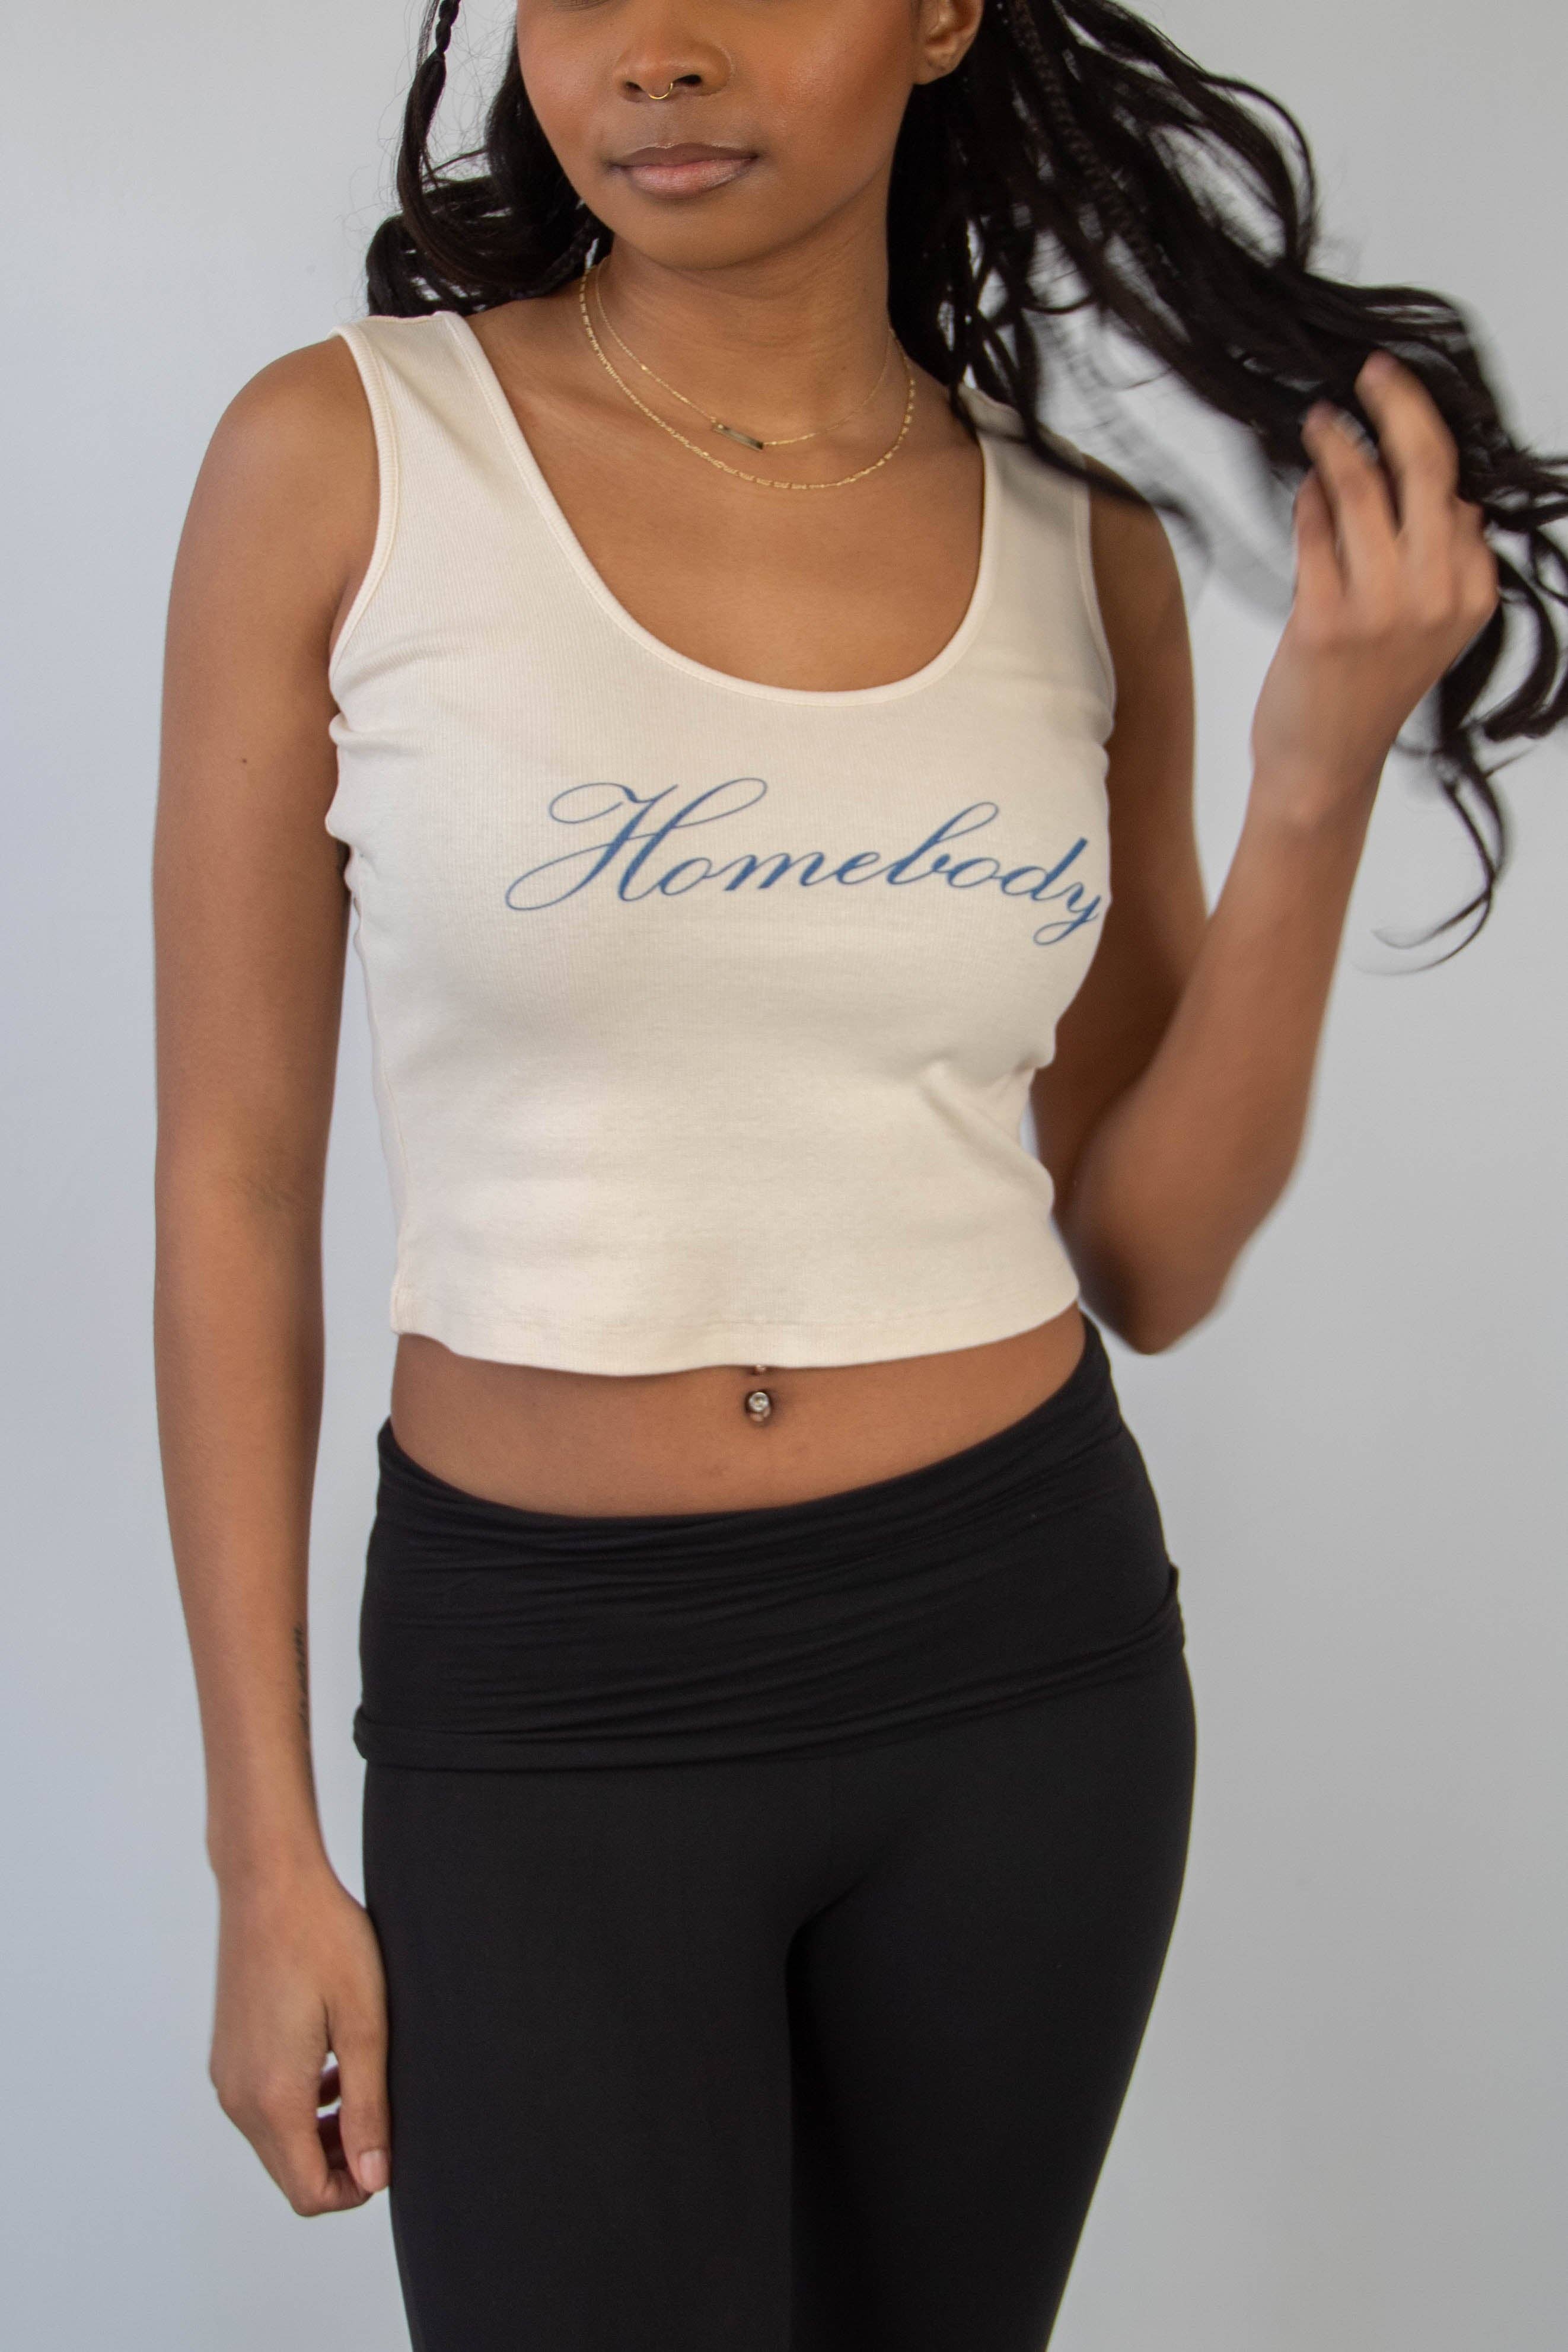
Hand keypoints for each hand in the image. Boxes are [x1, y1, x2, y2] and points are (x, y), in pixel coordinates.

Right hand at [208, 1863, 390, 2214]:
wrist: (268, 1881)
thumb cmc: (323, 1939)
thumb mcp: (364, 2024)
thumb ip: (367, 2107)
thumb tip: (374, 2177)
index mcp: (273, 2097)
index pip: (308, 2191)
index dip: (355, 2189)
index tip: (389, 2150)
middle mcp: (239, 2097)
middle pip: (290, 2172)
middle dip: (340, 2162)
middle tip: (382, 2117)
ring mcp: (227, 2075)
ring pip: (275, 2141)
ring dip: (320, 2133)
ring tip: (361, 2087)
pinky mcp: (227, 2053)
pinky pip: (262, 2107)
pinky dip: (298, 2105)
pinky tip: (331, 2065)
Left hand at [1250, 352, 1499, 811]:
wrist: (1323, 768)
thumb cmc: (1364, 695)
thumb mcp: (1429, 629)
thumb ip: (1443, 563)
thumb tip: (1448, 497)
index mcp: (1470, 593)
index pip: (1456, 491)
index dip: (1423, 438)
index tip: (1395, 402)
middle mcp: (1436, 595)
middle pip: (1425, 469)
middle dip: (1396, 405)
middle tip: (1373, 372)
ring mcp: (1383, 607)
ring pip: (1364, 489)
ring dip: (1338, 444)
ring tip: (1321, 423)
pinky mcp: (1327, 618)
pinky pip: (1317, 528)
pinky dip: (1309, 499)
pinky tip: (1304, 489)